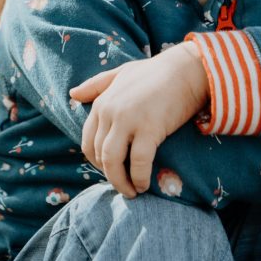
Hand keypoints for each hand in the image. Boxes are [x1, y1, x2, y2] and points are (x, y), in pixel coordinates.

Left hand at [69, 42, 207, 197]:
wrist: (187, 69)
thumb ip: (97, 84)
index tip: (110, 170)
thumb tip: (73, 94)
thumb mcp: (122, 73)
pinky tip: (144, 185)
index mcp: (102, 102)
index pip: (88, 141)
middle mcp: (110, 112)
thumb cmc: (156, 72)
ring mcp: (128, 120)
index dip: (96, 161)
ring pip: (113, 162)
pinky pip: (138, 162)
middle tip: (122, 184)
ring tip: (132, 191)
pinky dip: (139, 178)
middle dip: (109, 174)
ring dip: (120, 182)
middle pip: (99, 154)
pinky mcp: (150, 128)